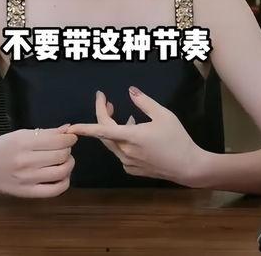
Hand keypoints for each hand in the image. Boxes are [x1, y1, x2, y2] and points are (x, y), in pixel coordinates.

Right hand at [0, 124, 77, 197]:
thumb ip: (45, 132)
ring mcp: (28, 179)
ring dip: (68, 163)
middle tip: (65, 147)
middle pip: (61, 155)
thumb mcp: (20, 134)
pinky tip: (62, 175)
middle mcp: (26, 161)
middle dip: (68, 149)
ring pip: (62, 171)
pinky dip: (65, 181)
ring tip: (64, 159)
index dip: (69, 138)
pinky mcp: (28, 193)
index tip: (71, 136)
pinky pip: (55, 190)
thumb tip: (68, 129)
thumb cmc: (0, 147)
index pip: (57, 140)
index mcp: (23, 142)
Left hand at [67, 86, 207, 186]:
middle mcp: (125, 151)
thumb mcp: (163, 115)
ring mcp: (128, 163)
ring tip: (123, 114)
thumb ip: (144, 101)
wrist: (188, 167)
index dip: (84, 127)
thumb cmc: (177, 138)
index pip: (101, 130)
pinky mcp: (133, 169)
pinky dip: (121, 140)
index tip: (71, 125)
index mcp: (130, 136)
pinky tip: (133, 132)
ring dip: (112, 128)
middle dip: (102, 116)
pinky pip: (120, 152)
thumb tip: (130, 90)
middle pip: (104, 134)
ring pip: (111, 144)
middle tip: (107, 101)